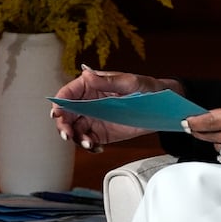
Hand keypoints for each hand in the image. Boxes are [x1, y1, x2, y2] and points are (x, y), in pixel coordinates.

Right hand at [50, 66, 176, 151]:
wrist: (163, 108)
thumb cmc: (148, 89)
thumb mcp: (130, 82)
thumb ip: (108, 81)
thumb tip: (86, 74)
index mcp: (91, 86)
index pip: (68, 93)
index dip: (59, 103)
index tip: (57, 113)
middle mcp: (88, 102)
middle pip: (66, 114)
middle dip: (63, 125)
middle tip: (67, 134)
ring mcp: (93, 118)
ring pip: (75, 129)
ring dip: (76, 138)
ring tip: (88, 143)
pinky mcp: (101, 133)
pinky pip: (88, 140)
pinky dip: (88, 146)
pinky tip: (96, 147)